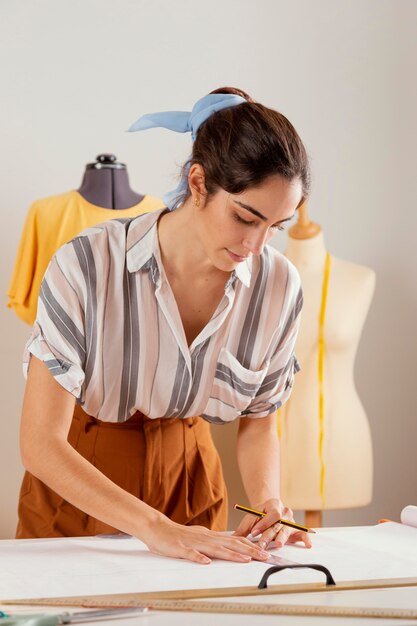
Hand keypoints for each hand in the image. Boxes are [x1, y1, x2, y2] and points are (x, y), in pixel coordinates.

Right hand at [141, 515, 271, 564]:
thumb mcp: (200, 536)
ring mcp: (194, 543)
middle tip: (264, 556)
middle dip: (249, 551)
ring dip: (231, 555)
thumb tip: (229, 545)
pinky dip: (198, 558)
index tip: (264, 551)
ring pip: (215, 549)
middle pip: (230, 545)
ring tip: (245, 560)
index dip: (250, 546)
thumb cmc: (178, 535)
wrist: (157, 528)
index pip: (235, 540)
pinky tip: (206, 562)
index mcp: (211, 536)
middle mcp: (206, 538)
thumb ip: (214, 541)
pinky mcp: (180, 548)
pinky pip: (190, 554)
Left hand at [233, 498, 311, 549]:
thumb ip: (243, 528)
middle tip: (262, 544)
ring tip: (278, 545)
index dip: (263, 523)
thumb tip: (233, 538)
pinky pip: (303, 534)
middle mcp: (285, 512)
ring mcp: (291, 521)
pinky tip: (308, 545)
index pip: (272, 514)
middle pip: (278, 524)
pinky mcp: (296, 530)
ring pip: (287, 529)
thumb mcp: (250, 518)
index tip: (253, 532)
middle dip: (269, 535)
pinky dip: (305, 539)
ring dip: (282, 538)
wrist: (268, 511)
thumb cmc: (259, 515)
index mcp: (274, 504)